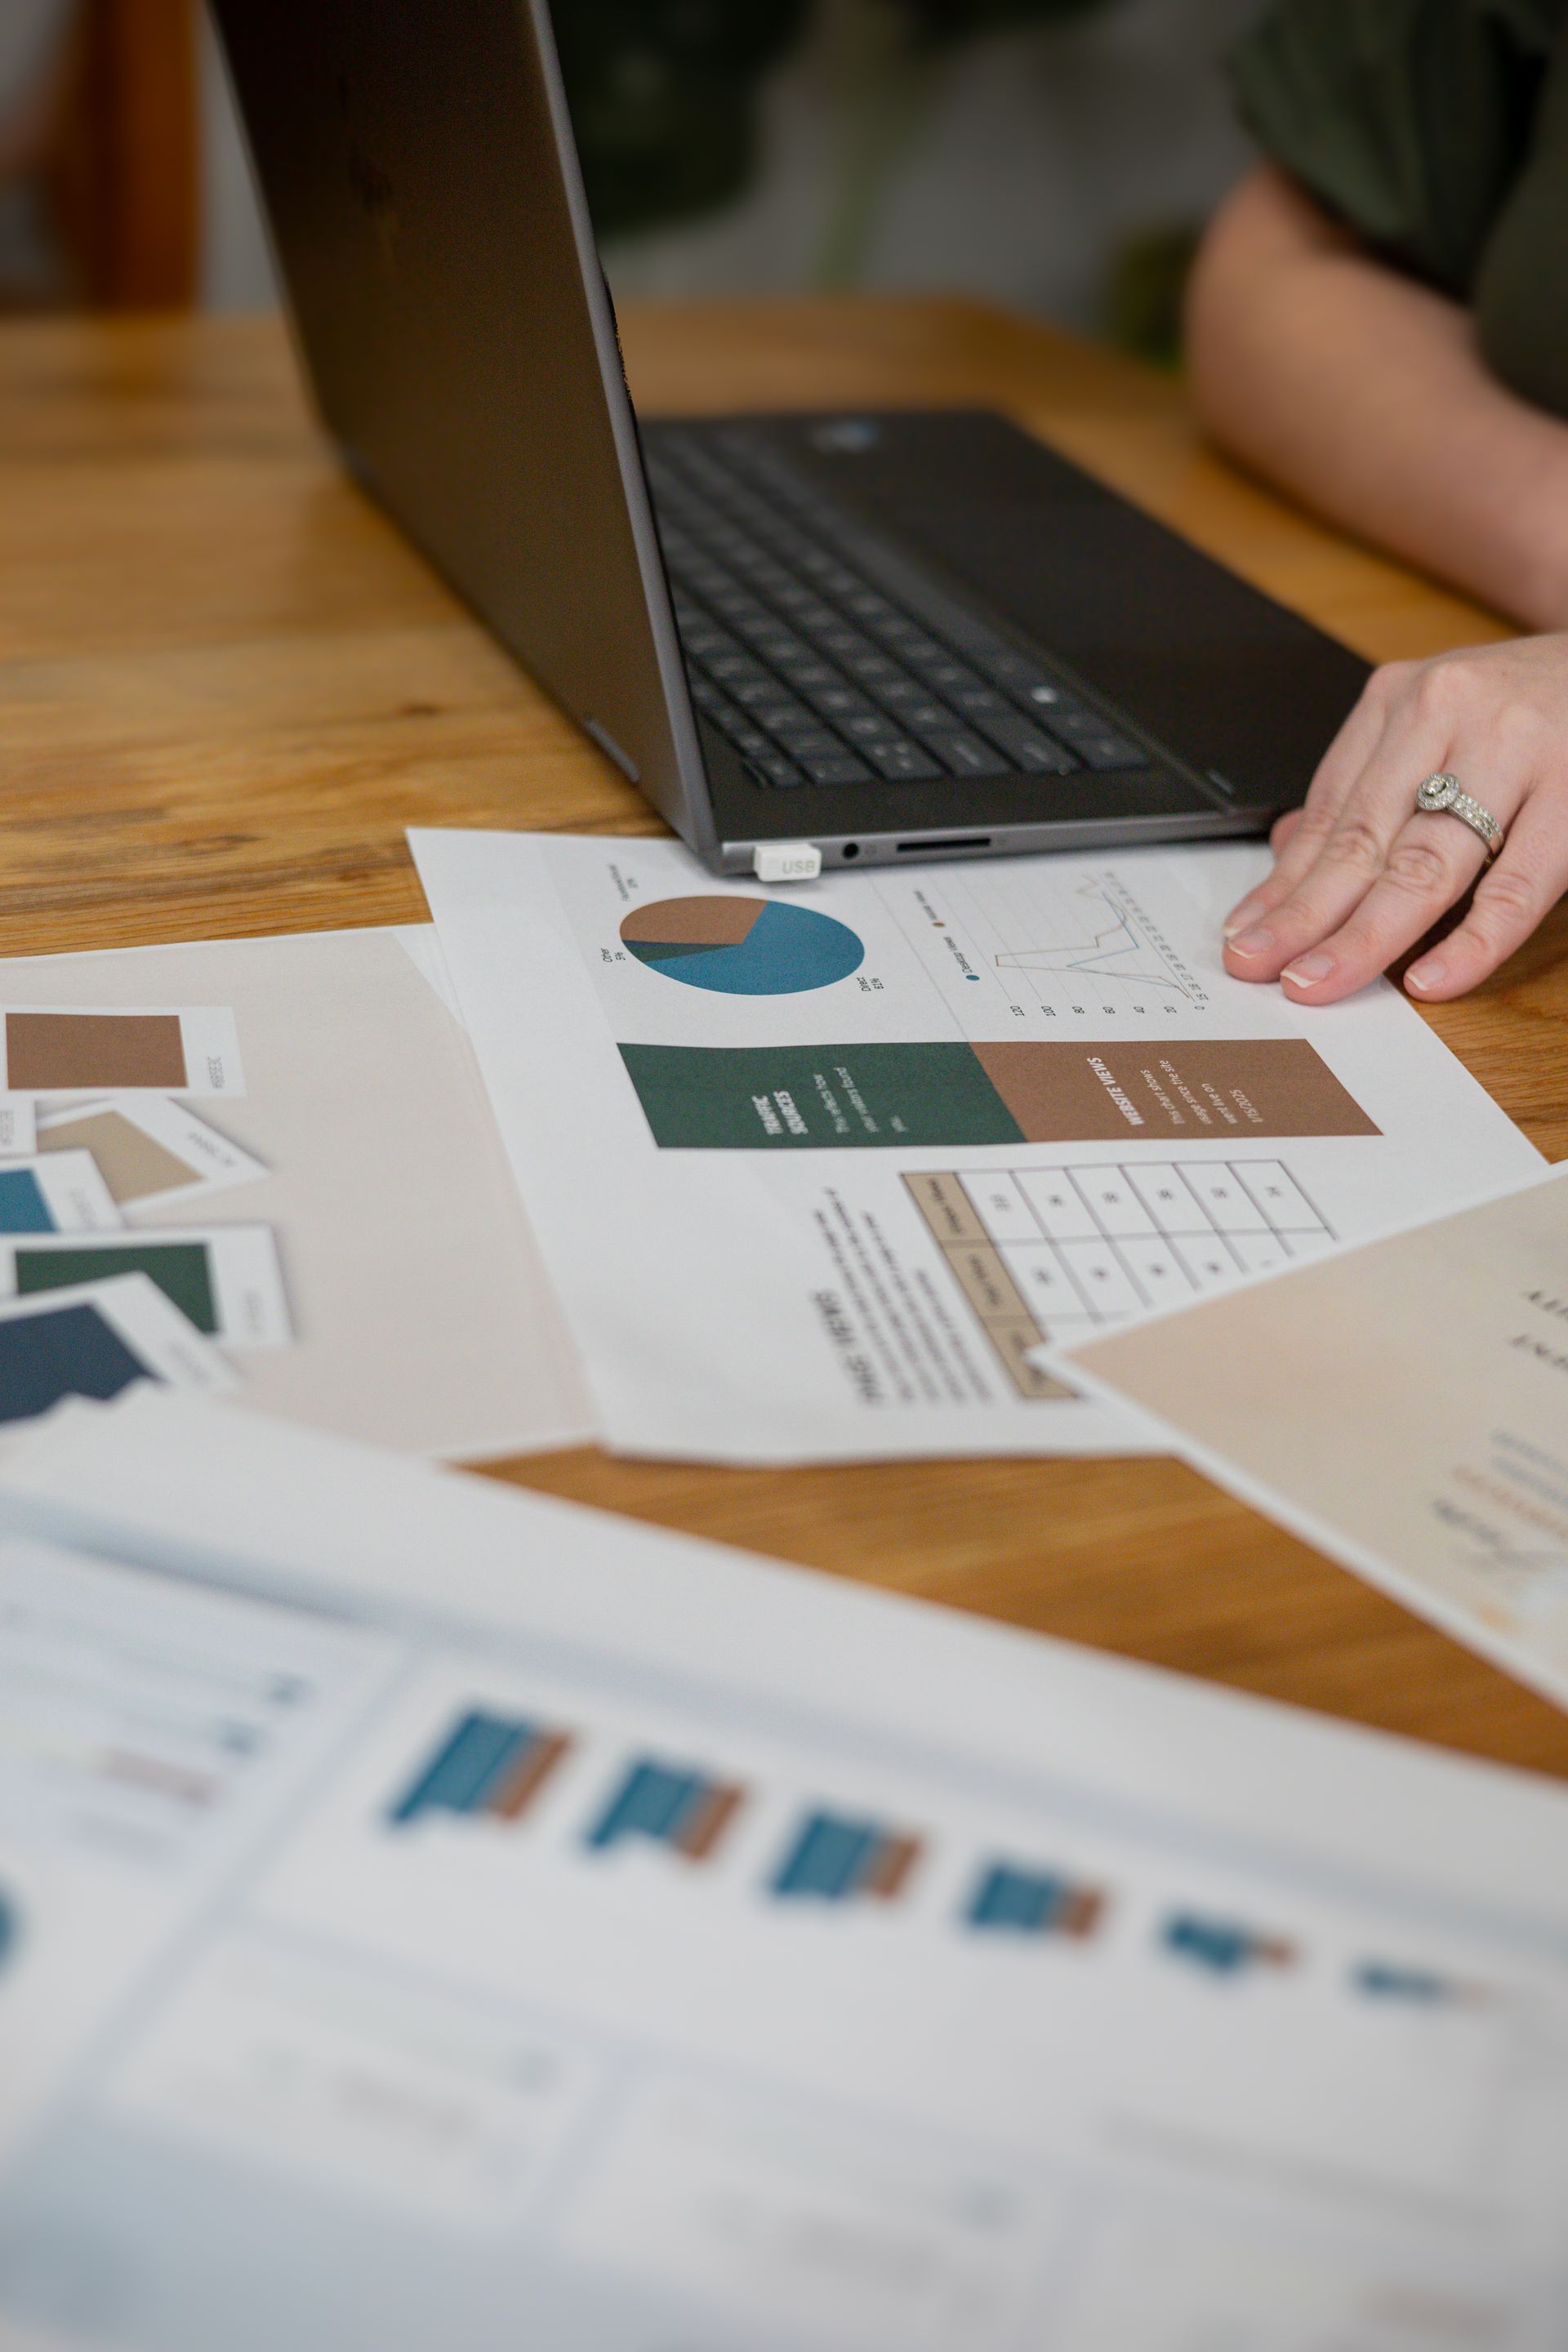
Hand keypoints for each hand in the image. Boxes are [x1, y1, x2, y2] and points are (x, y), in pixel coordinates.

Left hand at [1221, 634, 1567, 1002]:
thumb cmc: (1528, 708)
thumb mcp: (1437, 724)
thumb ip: (1368, 788)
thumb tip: (1286, 858)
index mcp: (1404, 699)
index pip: (1331, 811)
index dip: (1284, 884)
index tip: (1246, 937)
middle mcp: (1451, 712)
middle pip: (1366, 839)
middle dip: (1306, 916)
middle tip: (1262, 969)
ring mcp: (1517, 750)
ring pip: (1428, 863)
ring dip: (1367, 934)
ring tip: (1321, 980)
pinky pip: (1517, 886)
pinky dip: (1472, 940)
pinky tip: (1432, 980)